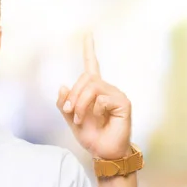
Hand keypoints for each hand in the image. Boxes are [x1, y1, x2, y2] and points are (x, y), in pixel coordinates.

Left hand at [57, 34, 131, 159]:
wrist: (103, 152)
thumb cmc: (91, 136)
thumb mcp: (71, 119)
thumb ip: (64, 104)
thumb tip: (62, 85)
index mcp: (94, 90)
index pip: (92, 65)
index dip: (89, 49)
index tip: (88, 33)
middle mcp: (106, 89)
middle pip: (86, 78)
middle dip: (73, 96)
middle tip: (69, 112)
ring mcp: (115, 95)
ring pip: (92, 87)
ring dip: (80, 103)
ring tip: (79, 118)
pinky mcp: (123, 103)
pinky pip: (102, 99)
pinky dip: (94, 110)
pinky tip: (99, 119)